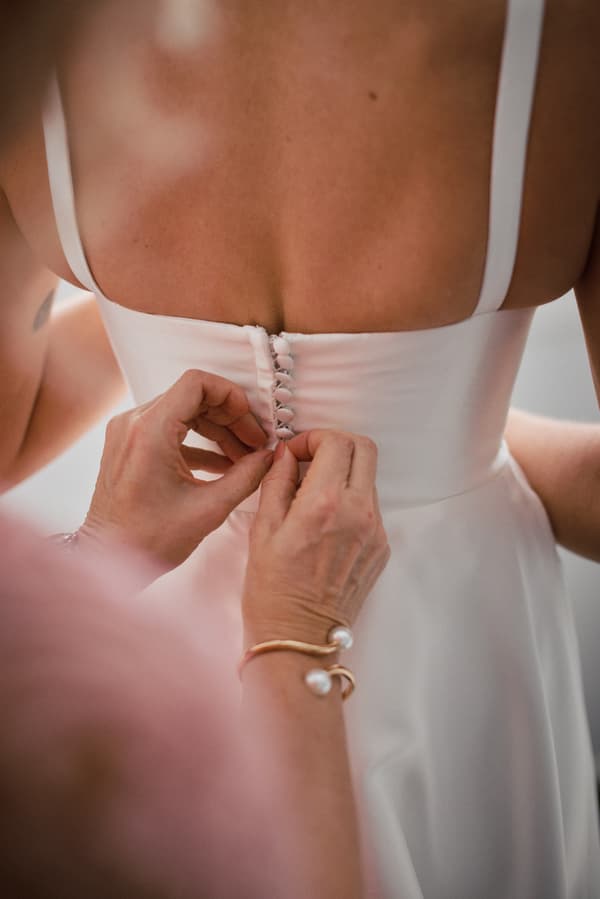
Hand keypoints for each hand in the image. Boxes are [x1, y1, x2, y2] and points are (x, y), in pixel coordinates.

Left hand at [81, 369, 272, 569]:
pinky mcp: (128, 445)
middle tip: (255, 443)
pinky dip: (198, 442)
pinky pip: (169, 429)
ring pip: (183, 412)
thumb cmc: (147, 540)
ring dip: (217, 430)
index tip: (250, 420)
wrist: (106, 559)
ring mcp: (127, 433)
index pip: (197, 383)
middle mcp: (134, 423)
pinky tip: (223, 466)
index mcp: (150, 431)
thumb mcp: (208, 509)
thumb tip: (268, 458)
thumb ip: (246, 477)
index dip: (231, 396)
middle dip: (230, 418)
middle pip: (193, 397)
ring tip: (244, 457)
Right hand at [243, 430, 389, 644]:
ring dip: (343, 473)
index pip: (336, 442)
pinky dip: (350, 501)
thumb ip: (276, 482)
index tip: (294, 454)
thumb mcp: (263, 530)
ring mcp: (376, 531)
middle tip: (310, 461)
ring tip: (312, 497)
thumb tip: (284, 455)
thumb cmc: (272, 590)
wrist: (300, 639)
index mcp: (325, 504)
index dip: (312, 438)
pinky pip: (370, 507)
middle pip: (364, 448)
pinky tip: (325, 524)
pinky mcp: (381, 548)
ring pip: (368, 477)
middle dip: (335, 445)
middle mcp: (359, 513)